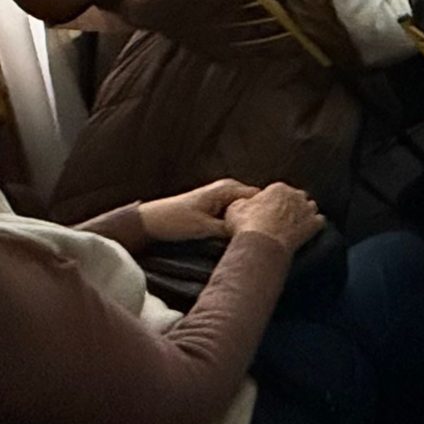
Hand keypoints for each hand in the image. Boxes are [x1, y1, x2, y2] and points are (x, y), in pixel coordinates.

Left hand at [139, 178, 258, 243]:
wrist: (151, 221)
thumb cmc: (175, 221)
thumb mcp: (205, 228)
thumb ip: (230, 229)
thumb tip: (250, 233)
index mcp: (227, 188)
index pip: (259, 196)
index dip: (266, 211)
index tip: (272, 227)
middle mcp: (227, 188)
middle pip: (253, 202)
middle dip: (258, 216)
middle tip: (264, 234)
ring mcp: (221, 196)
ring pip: (244, 208)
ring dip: (246, 220)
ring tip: (251, 235)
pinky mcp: (215, 205)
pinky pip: (235, 212)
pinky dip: (237, 221)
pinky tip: (238, 234)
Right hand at [223, 182, 324, 253]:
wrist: (261, 243)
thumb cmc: (247, 225)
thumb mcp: (235, 208)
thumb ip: (243, 201)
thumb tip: (245, 203)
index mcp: (278, 188)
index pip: (280, 191)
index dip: (274, 201)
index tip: (270, 211)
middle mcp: (295, 195)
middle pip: (297, 197)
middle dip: (291, 205)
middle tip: (282, 218)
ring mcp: (307, 209)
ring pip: (310, 207)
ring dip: (305, 213)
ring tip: (296, 224)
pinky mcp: (314, 224)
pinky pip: (320, 221)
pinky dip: (315, 225)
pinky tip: (308, 230)